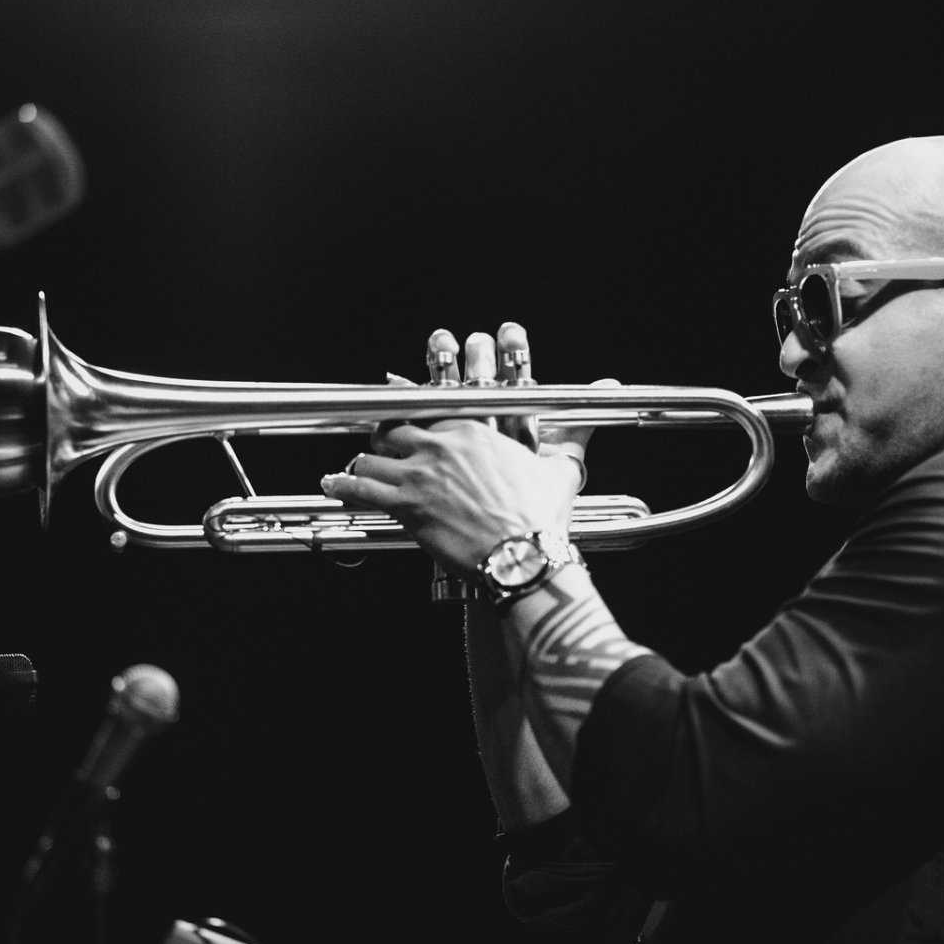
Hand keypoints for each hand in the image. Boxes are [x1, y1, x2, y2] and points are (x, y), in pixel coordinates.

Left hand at [318, 331, 610, 571]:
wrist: (523, 557)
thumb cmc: (541, 518)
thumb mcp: (560, 469)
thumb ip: (573, 434)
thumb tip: (609, 391)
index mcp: (475, 430)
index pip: (432, 401)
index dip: (407, 395)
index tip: (391, 386)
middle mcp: (443, 444)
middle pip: (395, 425)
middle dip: (382, 431)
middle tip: (374, 437)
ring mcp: (421, 474)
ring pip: (373, 454)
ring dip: (361, 459)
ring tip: (352, 465)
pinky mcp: (406, 505)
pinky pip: (362, 488)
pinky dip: (343, 484)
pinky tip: (333, 484)